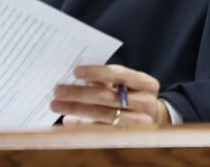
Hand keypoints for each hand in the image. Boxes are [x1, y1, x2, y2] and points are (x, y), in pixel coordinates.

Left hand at [50, 64, 169, 126]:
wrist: (152, 119)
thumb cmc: (131, 94)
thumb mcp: (124, 83)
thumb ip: (105, 79)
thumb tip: (74, 76)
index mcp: (147, 83)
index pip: (119, 74)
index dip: (97, 72)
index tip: (75, 71)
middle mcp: (147, 103)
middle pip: (109, 97)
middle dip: (80, 93)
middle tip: (58, 90)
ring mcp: (141, 123)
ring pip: (104, 115)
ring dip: (77, 110)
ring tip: (57, 105)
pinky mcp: (130, 138)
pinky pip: (103, 130)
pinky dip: (84, 124)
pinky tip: (68, 120)